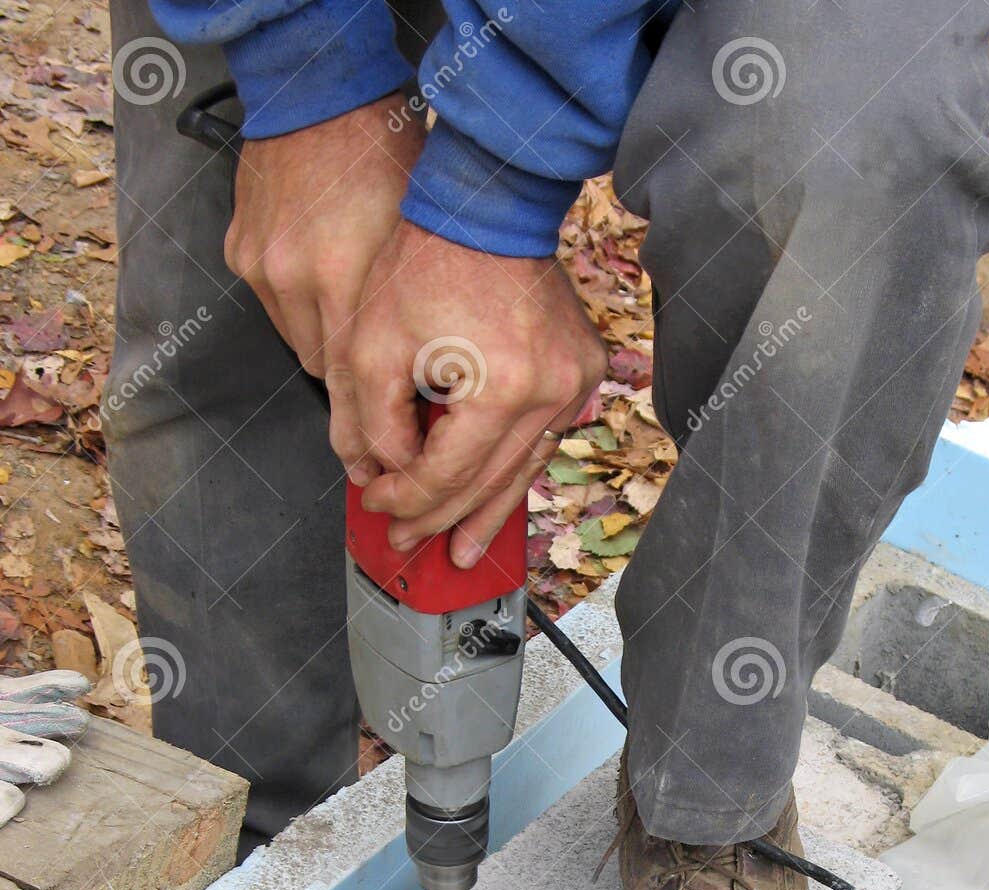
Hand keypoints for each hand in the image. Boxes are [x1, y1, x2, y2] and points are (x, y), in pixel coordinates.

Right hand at [225, 95, 423, 481]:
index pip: (359, 391)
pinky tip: (329, 307)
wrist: (326, 98)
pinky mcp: (244, 253)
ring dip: (334, 366)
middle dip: (355, 419)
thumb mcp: (425, 249)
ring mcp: (267, 268)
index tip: (386, 474)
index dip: (377, 439)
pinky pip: (280, 313)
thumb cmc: (393, 166)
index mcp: (352, 280)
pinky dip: (307, 321)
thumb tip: (440, 404)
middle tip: (371, 464)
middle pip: (328, 381)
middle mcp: (303, 279)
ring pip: (304, 350)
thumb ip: (428, 327)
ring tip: (365, 369)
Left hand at [351, 222, 606, 565]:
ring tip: (463, 550)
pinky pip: (542, 440)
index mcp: (501, 387)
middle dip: (442, 517)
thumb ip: (372, 420)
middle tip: (409, 541)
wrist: (485, 203)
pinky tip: (494, 501)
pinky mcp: (580, 370)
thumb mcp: (373, 343)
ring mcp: (574, 382)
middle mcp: (550, 392)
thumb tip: (386, 474)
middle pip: (488, 482)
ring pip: (523, 470)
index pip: (447, 472)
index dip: (406, 498)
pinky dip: (512, 471)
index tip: (377, 503)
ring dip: (487, 512)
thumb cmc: (429, 258)